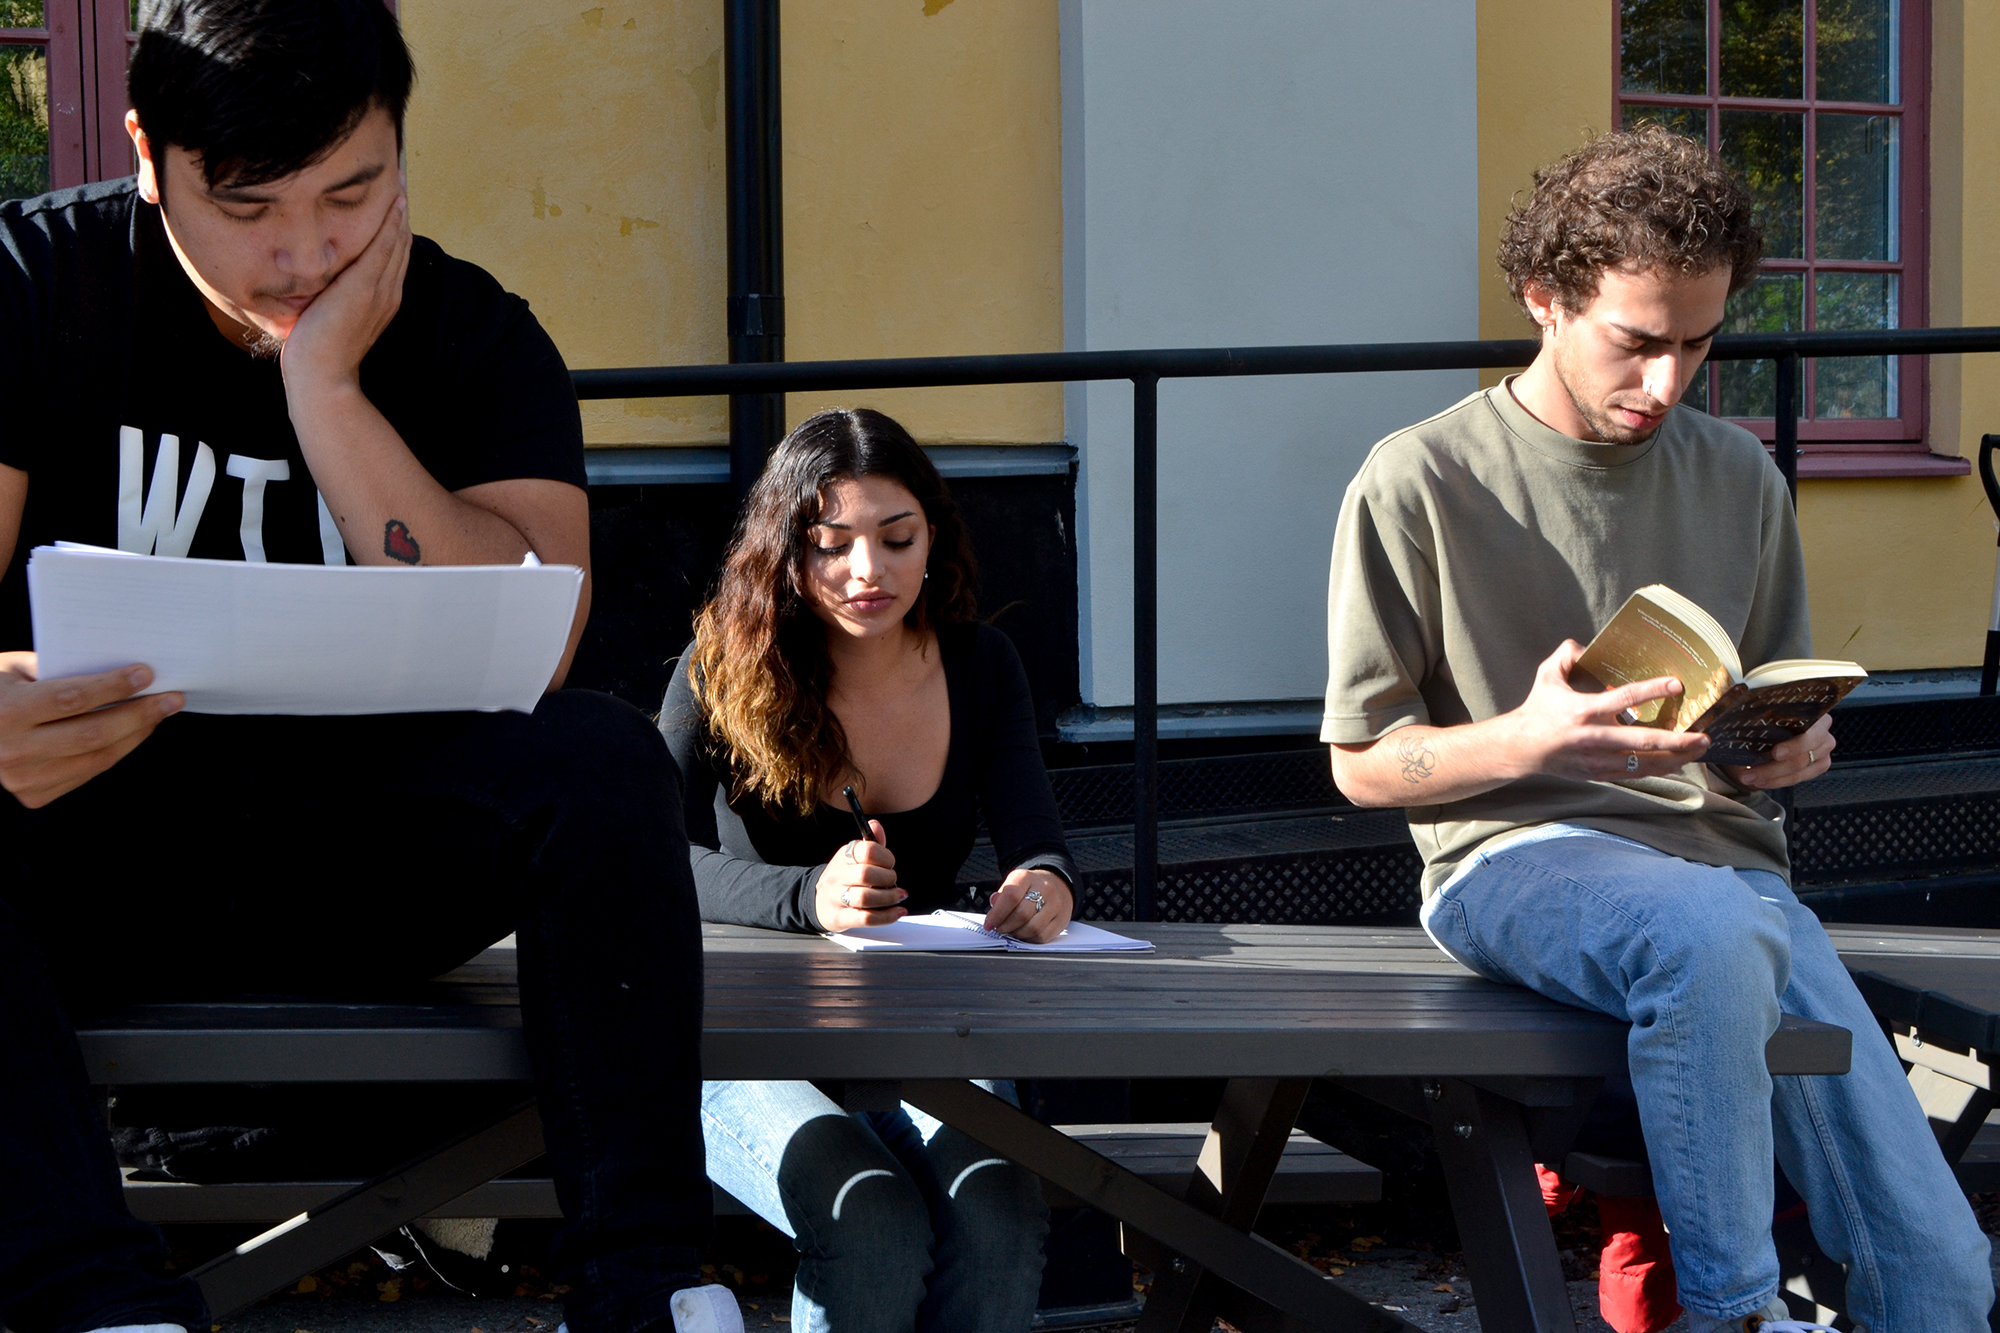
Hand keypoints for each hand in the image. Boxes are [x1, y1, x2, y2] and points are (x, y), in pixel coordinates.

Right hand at [0, 654, 181, 807]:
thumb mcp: (14, 671)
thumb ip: (60, 671)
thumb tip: (119, 667)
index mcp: (7, 712)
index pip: (70, 699)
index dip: (112, 687)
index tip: (147, 674)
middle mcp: (13, 750)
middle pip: (92, 734)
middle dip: (139, 714)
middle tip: (172, 698)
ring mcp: (24, 778)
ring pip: (97, 758)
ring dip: (136, 734)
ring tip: (161, 713)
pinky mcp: (35, 794)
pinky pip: (89, 772)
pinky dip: (118, 751)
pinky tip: (135, 732)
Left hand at [281, 184, 411, 393]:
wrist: (321, 376)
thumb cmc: (317, 354)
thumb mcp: (328, 319)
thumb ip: (332, 300)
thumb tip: (320, 285)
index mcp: (382, 302)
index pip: (393, 260)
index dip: (395, 234)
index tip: (393, 209)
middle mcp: (387, 294)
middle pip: (399, 248)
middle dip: (400, 218)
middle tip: (401, 187)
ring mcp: (378, 290)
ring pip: (395, 244)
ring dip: (399, 215)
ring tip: (400, 188)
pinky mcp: (364, 287)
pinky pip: (383, 248)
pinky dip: (390, 225)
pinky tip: (393, 205)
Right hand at [814, 820, 906, 931]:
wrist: (817, 902)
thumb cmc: (843, 878)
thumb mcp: (854, 858)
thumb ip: (871, 844)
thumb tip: (876, 825)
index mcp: (844, 857)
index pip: (867, 850)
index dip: (886, 857)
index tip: (891, 864)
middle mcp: (838, 876)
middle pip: (866, 874)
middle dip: (888, 879)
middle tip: (893, 882)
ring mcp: (836, 898)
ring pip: (866, 898)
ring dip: (889, 898)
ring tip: (898, 896)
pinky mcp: (840, 918)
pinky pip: (866, 918)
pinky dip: (887, 916)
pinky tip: (897, 911)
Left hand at [983, 868, 1072, 943]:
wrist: (1058, 885)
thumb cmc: (1031, 887)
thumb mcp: (1014, 883)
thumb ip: (1001, 896)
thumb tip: (994, 909)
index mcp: (1027, 877)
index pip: (1011, 896)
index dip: (997, 913)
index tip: (989, 924)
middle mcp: (1044, 889)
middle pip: (1021, 914)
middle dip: (1006, 926)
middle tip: (999, 929)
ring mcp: (1056, 905)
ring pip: (1032, 928)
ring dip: (1017, 934)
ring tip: (1012, 931)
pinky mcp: (1061, 920)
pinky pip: (1042, 936)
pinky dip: (1029, 939)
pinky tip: (1024, 933)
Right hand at [1501, 640, 1711, 780]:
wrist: (1521, 748)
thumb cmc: (1537, 710)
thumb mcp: (1547, 676)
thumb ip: (1567, 655)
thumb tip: (1584, 645)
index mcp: (1585, 710)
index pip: (1624, 698)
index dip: (1652, 690)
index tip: (1677, 684)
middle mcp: (1594, 737)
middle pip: (1644, 740)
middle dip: (1678, 740)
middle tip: (1703, 736)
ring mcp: (1598, 759)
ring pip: (1644, 762)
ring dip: (1675, 758)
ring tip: (1697, 750)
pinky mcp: (1598, 772)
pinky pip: (1634, 773)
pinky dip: (1657, 769)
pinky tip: (1676, 764)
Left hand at [1722, 712, 1834, 789]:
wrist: (1754, 732)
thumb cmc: (1753, 718)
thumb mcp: (1743, 710)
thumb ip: (1737, 708)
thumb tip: (1718, 722)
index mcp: (1808, 706)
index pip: (1812, 724)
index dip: (1795, 741)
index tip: (1775, 753)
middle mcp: (1821, 725)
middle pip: (1807, 750)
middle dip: (1777, 765)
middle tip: (1751, 772)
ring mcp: (1822, 744)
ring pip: (1803, 765)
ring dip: (1774, 775)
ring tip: (1749, 777)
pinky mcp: (1819, 761)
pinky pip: (1803, 776)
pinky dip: (1781, 781)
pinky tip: (1762, 781)